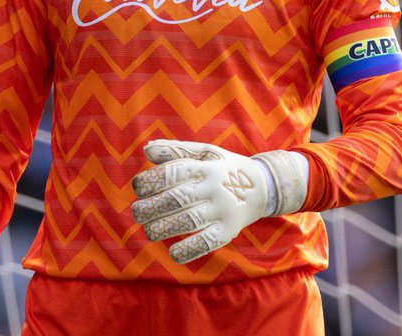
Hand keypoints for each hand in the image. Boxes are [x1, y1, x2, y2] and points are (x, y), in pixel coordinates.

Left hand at [130, 139, 306, 263]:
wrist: (264, 186)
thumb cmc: (224, 168)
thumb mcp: (205, 153)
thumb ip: (176, 151)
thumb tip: (146, 149)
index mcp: (205, 167)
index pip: (173, 172)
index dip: (151, 180)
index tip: (138, 188)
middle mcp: (214, 187)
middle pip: (177, 199)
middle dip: (150, 208)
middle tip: (137, 212)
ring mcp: (223, 210)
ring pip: (188, 221)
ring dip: (162, 228)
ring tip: (148, 231)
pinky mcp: (229, 231)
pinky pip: (207, 243)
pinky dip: (188, 250)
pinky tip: (173, 252)